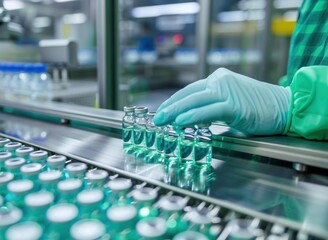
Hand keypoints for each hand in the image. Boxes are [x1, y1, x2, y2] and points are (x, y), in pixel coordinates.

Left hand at [153, 68, 290, 134]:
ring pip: (195, 100)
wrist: (284, 107)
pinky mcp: (235, 105)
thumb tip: (190, 117)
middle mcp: (220, 82)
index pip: (189, 90)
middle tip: (156, 118)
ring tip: (162, 120)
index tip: (162, 111)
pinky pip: (209, 111)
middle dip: (169, 107)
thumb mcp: (229, 103)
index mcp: (218, 80)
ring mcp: (228, 92)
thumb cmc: (257, 107)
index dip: (174, 101)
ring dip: (175, 112)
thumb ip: (211, 107)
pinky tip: (180, 122)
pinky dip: (192, 116)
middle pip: (188, 94)